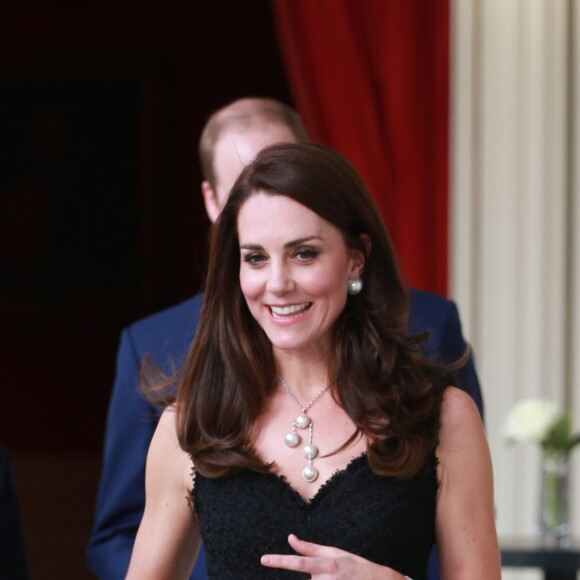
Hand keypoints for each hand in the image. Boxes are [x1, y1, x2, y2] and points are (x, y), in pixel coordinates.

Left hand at [260, 534, 404, 578]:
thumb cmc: (353, 565)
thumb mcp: (333, 552)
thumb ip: (309, 548)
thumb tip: (290, 538)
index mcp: (325, 565)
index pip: (298, 562)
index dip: (280, 561)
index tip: (264, 559)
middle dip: (315, 578)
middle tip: (334, 576)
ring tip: (338, 579)